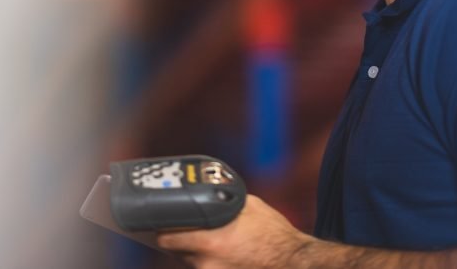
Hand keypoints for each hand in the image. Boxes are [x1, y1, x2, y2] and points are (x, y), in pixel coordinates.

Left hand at [157, 194, 312, 268]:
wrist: (293, 261)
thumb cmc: (274, 233)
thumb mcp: (248, 206)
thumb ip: (223, 203)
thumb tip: (208, 195)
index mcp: (209, 242)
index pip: (166, 240)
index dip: (163, 230)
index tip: (164, 223)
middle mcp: (207, 263)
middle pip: (178, 252)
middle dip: (181, 241)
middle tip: (190, 229)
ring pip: (194, 262)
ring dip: (198, 252)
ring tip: (218, 241)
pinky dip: (212, 262)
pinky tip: (228, 254)